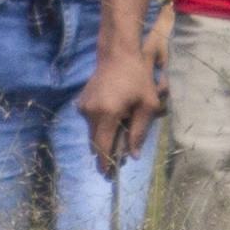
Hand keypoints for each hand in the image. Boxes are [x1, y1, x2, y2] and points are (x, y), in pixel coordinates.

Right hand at [79, 33, 163, 174]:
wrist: (118, 53)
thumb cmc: (137, 77)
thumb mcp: (147, 105)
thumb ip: (139, 132)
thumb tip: (132, 156)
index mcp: (107, 114)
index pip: (102, 147)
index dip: (105, 163)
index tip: (109, 176)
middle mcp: (90, 112)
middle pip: (96, 142)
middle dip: (107, 151)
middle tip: (121, 157)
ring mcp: (84, 106)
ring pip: (93, 132)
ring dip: (105, 136)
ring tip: (122, 129)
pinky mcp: (82, 101)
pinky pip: (91, 121)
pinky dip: (101, 124)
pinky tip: (115, 115)